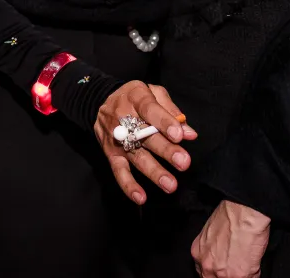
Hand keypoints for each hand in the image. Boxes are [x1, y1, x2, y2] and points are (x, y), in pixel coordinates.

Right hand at [95, 81, 195, 204]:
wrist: (101, 102)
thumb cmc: (134, 98)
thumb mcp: (152, 92)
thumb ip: (171, 110)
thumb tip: (189, 133)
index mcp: (136, 98)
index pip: (150, 110)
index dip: (165, 123)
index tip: (179, 136)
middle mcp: (124, 119)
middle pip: (146, 136)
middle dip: (166, 151)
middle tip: (184, 162)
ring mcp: (117, 139)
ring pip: (136, 156)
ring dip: (154, 172)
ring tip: (170, 184)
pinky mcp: (111, 154)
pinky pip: (119, 171)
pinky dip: (128, 185)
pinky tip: (141, 197)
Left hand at [192, 201, 271, 277]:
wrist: (244, 213)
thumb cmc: (230, 215)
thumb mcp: (210, 233)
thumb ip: (211, 250)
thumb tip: (220, 257)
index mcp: (198, 254)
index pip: (203, 272)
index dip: (215, 271)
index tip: (222, 268)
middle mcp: (207, 266)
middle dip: (225, 273)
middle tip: (234, 265)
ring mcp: (222, 273)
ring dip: (238, 274)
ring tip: (245, 261)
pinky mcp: (239, 275)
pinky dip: (252, 272)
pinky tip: (252, 260)